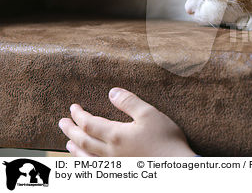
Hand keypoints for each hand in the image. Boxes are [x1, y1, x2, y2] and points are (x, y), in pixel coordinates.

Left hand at [58, 88, 196, 156]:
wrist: (176, 166)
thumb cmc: (166, 139)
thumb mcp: (150, 114)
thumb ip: (129, 102)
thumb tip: (112, 92)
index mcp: (116, 135)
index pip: (89, 124)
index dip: (79, 115)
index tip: (73, 107)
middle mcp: (110, 152)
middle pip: (83, 141)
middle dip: (71, 130)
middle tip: (62, 122)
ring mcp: (114, 164)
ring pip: (86, 157)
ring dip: (75, 148)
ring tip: (68, 142)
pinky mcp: (121, 172)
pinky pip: (96, 168)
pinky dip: (86, 162)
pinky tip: (86, 160)